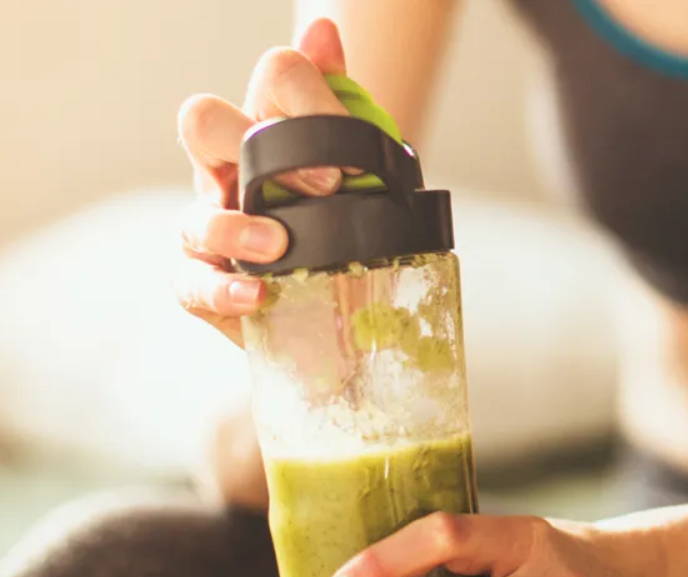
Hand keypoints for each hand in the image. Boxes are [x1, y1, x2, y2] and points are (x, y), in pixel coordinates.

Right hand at [175, 18, 350, 344]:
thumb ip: (340, 102)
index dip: (308, 100)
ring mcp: (208, 224)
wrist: (338, 291)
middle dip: (249, 143)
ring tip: (278, 246)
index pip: (272, 79)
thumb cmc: (338, 216)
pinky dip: (221, 290)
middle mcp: (227, 167)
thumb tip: (323, 30)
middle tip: (321, 187)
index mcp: (269, 126)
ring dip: (233, 228)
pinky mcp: (202, 281)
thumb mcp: (355, 166)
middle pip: (203, 122)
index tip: (350, 153)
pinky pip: (191, 282)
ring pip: (194, 212)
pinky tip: (255, 295)